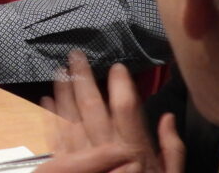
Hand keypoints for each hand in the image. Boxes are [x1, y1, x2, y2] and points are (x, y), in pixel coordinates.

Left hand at [38, 51, 183, 172]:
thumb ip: (171, 150)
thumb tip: (167, 118)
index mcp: (134, 151)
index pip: (126, 109)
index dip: (120, 85)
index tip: (116, 67)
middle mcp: (106, 151)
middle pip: (92, 107)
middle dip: (83, 79)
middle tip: (75, 55)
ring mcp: (83, 159)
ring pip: (70, 118)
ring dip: (63, 92)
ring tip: (58, 71)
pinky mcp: (66, 168)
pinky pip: (57, 138)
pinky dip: (52, 117)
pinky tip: (46, 100)